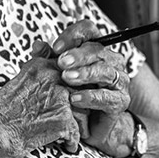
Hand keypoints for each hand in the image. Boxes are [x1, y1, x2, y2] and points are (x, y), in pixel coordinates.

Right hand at [0, 51, 81, 156]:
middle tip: (78, 117)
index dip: (71, 88)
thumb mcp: (14, 83)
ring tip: (75, 134)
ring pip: (83, 110)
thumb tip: (39, 78)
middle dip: (79, 105)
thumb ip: (33, 77)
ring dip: (80, 124)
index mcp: (41, 67)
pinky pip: (77, 132)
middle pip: (79, 89)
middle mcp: (53, 77)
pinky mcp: (63, 120)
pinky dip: (72, 142)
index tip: (69, 100)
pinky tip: (68, 147)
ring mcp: (60, 98)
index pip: (69, 72)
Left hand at [40, 20, 132, 156]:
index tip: (56, 48)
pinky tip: (75, 98)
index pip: (89, 31)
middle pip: (98, 49)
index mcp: (95, 49)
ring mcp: (119, 80)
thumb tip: (38, 46)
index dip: (73, 35)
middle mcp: (111, 61)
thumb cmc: (71, 96)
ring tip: (67, 78)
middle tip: (61, 63)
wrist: (85, 126)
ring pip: (106, 71)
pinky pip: (108, 96)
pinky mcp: (121, 101)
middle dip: (78, 55)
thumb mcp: (56, 76)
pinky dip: (90, 96)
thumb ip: (48, 60)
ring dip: (85, 73)